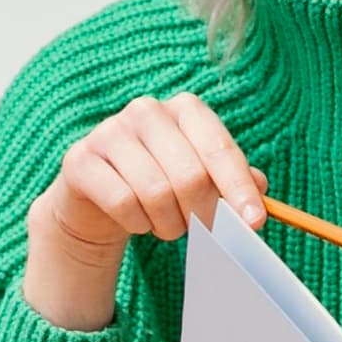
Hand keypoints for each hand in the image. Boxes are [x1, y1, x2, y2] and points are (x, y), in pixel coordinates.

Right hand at [20, 93, 266, 333]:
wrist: (99, 196)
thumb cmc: (162, 183)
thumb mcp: (202, 178)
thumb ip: (234, 183)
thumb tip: (261, 199)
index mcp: (185, 109)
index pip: (220, 148)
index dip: (240, 189)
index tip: (255, 224)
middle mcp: (146, 111)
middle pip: (190, 176)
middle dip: (202, 216)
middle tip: (203, 231)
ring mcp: (109, 131)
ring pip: (155, 193)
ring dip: (169, 225)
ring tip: (168, 226)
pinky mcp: (80, 159)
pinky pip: (122, 203)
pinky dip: (138, 224)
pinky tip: (138, 221)